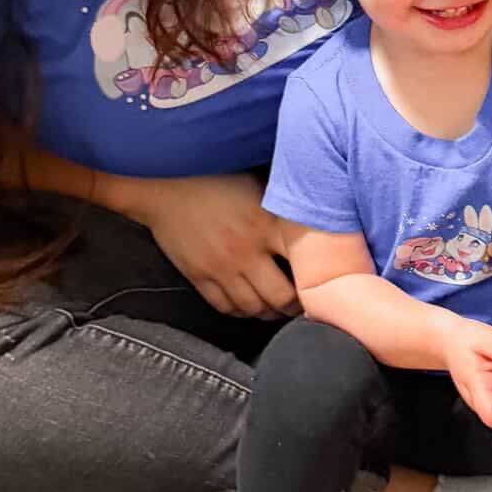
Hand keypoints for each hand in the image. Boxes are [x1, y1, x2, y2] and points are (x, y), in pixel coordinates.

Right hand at [120, 170, 300, 319]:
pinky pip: (225, 307)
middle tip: (303, 305)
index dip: (318, 279)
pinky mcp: (199, 276)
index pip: (305, 264)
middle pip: (282, 298)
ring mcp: (221, 267)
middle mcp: (246, 251)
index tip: (325, 282)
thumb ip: (285, 210)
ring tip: (277, 308)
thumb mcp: (259, 186)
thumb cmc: (217, 178)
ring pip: (254, 308)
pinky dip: (241, 312)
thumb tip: (317, 224)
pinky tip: (249, 305)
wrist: (167, 183)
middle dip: (297, 306)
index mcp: (266, 224)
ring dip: (270, 313)